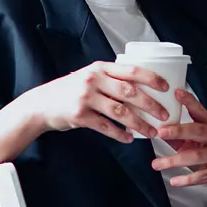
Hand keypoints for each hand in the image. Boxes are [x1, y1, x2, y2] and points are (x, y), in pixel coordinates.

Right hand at [22, 61, 169, 141]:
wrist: (39, 105)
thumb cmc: (69, 91)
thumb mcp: (89, 76)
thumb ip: (111, 78)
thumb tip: (142, 86)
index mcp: (100, 68)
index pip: (131, 70)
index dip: (151, 79)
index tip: (167, 88)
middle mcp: (93, 80)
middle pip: (130, 92)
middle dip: (151, 105)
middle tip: (164, 115)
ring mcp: (85, 98)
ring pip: (120, 112)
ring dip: (139, 124)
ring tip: (151, 132)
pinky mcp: (79, 116)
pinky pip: (105, 127)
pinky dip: (119, 134)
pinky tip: (129, 139)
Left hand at [151, 89, 206, 195]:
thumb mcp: (193, 143)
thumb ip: (177, 136)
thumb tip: (155, 128)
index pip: (200, 111)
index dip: (189, 102)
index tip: (176, 93)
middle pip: (199, 131)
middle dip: (179, 130)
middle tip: (160, 132)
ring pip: (197, 156)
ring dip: (175, 160)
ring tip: (156, 164)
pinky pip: (203, 175)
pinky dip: (187, 179)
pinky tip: (174, 181)